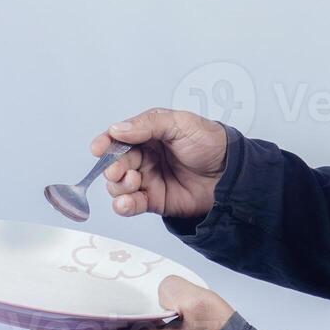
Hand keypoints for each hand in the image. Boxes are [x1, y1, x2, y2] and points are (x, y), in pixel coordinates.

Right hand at [92, 108, 227, 219]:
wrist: (231, 174)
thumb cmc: (209, 143)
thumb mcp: (180, 123)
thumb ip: (148, 124)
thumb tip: (117, 129)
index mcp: (149, 135)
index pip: (119, 137)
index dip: (106, 142)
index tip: (98, 148)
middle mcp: (145, 157)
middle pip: (116, 163)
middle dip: (113, 167)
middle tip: (119, 170)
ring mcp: (148, 180)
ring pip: (119, 185)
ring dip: (119, 186)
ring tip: (135, 182)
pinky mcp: (154, 201)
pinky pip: (131, 205)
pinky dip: (123, 205)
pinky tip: (125, 203)